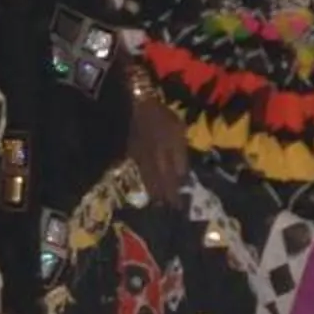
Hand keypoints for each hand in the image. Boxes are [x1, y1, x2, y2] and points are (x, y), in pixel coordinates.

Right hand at [128, 90, 190, 205]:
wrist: (133, 104)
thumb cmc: (160, 114)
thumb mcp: (178, 129)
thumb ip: (180, 153)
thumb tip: (181, 176)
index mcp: (166, 154)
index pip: (173, 178)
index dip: (175, 192)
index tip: (179, 206)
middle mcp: (153, 160)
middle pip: (160, 181)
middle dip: (165, 195)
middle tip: (168, 209)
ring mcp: (141, 157)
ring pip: (148, 178)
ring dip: (154, 191)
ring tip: (157, 203)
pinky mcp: (131, 153)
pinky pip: (139, 171)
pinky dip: (143, 180)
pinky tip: (144, 185)